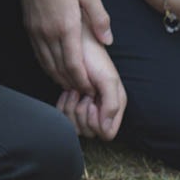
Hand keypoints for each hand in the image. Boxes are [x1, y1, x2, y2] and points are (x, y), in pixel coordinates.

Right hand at [20, 0, 112, 92]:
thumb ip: (100, 19)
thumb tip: (108, 42)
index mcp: (67, 27)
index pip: (73, 64)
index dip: (82, 80)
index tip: (91, 89)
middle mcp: (49, 34)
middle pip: (59, 69)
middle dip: (72, 84)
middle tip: (83, 93)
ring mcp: (36, 32)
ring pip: (47, 64)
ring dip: (59, 78)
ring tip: (72, 86)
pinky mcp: (29, 28)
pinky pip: (38, 54)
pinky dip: (47, 66)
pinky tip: (55, 70)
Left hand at [55, 24, 125, 139]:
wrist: (77, 45)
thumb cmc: (95, 59)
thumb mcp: (108, 80)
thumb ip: (112, 106)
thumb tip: (106, 130)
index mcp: (116, 107)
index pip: (107, 133)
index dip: (97, 123)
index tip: (92, 103)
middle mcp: (103, 111)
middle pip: (89, 132)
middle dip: (82, 114)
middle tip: (82, 94)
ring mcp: (86, 109)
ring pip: (75, 127)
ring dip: (71, 109)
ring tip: (74, 91)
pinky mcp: (72, 104)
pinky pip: (64, 118)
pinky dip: (62, 106)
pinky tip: (67, 92)